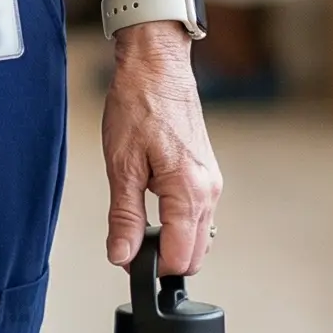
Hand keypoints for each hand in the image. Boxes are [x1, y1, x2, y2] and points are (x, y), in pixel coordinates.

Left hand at [102, 25, 221, 277]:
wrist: (156, 64)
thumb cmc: (139, 103)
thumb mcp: (121, 163)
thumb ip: (125, 216)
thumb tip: (122, 257)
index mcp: (189, 192)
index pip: (179, 257)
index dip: (152, 268)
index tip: (127, 262)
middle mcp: (209, 191)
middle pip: (194, 253)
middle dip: (164, 259)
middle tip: (129, 246)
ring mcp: (211, 181)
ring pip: (198, 235)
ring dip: (172, 241)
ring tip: (139, 225)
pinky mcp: (207, 172)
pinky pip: (198, 214)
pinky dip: (179, 222)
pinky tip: (155, 208)